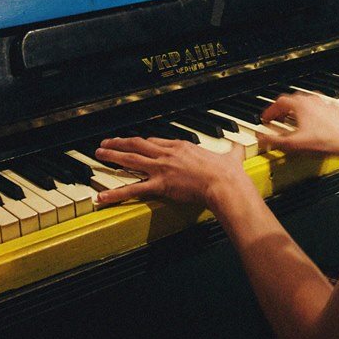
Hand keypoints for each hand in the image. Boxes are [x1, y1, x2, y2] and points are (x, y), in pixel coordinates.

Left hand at [94, 137, 253, 208]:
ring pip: (130, 160)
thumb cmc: (228, 173)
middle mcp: (168, 154)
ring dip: (112, 157)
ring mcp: (162, 168)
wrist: (224, 183)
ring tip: (98, 155)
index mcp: (181, 146)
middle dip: (120, 143)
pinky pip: (133, 189)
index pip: (155, 142)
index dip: (143, 143)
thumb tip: (240, 148)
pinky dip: (115, 193)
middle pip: (137, 145)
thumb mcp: (231, 156)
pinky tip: (102, 197)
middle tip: (105, 142)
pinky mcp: (160, 184)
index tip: (134, 143)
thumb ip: (232, 152)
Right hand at [259, 93, 338, 174]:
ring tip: (295, 120)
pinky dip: (314, 114)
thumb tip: (259, 138)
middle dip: (283, 109)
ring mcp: (326, 104)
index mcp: (300, 104)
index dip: (270, 111)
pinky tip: (314, 123)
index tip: (266, 119)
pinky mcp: (336, 111)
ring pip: (308, 102)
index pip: (279, 102)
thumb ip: (273, 140)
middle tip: (278, 119)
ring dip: (299, 110)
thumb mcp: (292, 144)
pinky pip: (322, 108)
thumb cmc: (323, 142)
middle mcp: (312, 100)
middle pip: (293, 100)